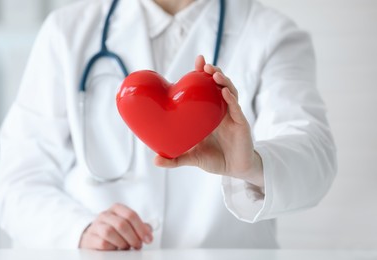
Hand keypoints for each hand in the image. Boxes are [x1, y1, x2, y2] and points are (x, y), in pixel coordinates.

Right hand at [79, 204, 152, 250]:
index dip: (141, 228)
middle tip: (138, 245)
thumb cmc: (114, 230)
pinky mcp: (90, 238)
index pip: (131, 215)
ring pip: (110, 232)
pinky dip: (112, 247)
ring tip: (126, 247)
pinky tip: (115, 249)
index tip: (148, 239)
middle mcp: (105, 215)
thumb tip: (149, 230)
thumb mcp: (127, 224)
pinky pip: (102, 243)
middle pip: (122, 224)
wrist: (93, 236)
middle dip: (133, 237)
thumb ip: (140, 226)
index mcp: (116, 209)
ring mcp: (96, 226)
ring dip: (122, 242)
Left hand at [154, 55, 263, 187]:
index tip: (197, 60)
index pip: (206, 89)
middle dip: (213, 72)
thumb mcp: (192, 157)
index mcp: (209, 114)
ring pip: (230, 93)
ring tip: (213, 74)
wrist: (235, 171)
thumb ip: (175, 159)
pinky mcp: (241, 125)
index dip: (202, 75)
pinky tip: (224, 93)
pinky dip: (231, 100)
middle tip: (204, 65)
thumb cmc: (215, 160)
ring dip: (223, 82)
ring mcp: (232, 116)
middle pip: (219, 86)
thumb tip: (155, 161)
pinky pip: (237, 109)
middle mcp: (221, 111)